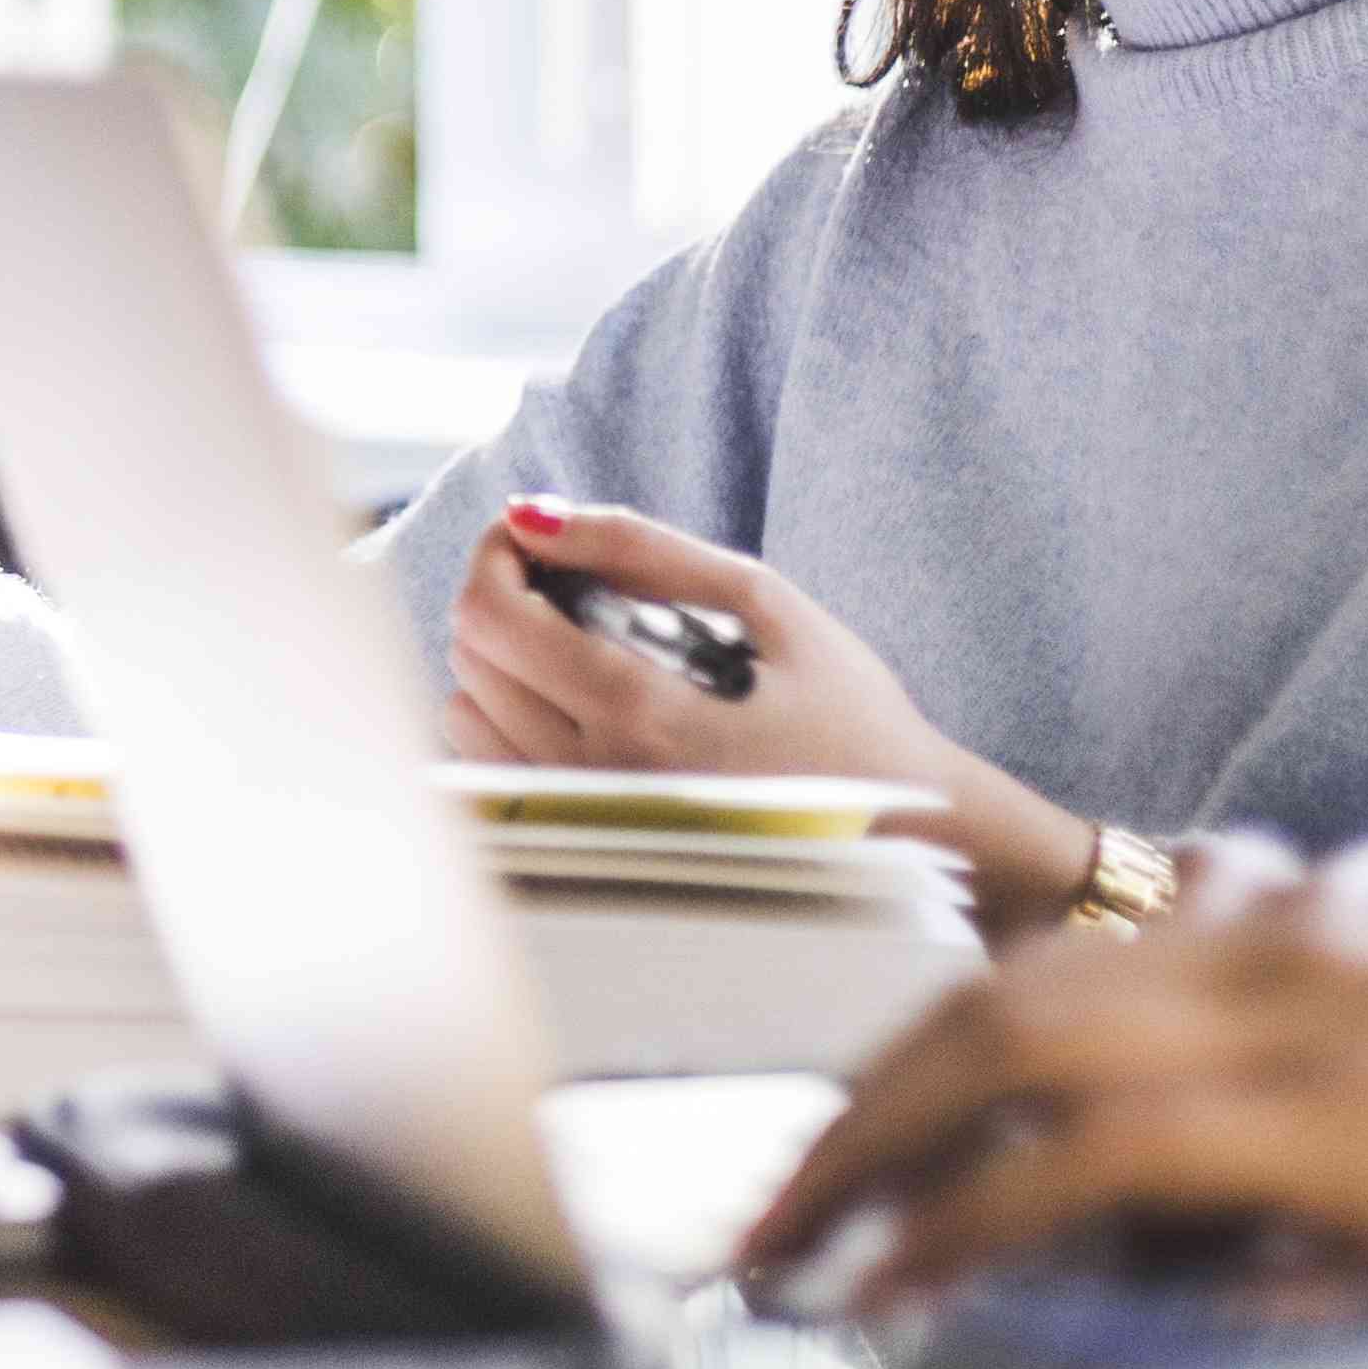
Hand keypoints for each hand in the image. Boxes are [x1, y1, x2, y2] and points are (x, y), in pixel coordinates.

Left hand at [448, 498, 1091, 934]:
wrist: (901, 841)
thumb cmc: (845, 712)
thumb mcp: (763, 600)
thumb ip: (639, 547)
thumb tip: (528, 513)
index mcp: (639, 714)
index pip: (490, 617)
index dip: (495, 554)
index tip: (533, 537)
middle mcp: (593, 783)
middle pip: (470, 662)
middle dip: (500, 598)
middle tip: (563, 581)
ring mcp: (584, 828)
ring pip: (466, 722)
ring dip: (498, 665)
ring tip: (574, 647)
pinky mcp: (586, 856)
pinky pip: (488, 778)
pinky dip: (506, 725)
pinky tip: (570, 707)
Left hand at [736, 888, 1367, 1334]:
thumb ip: (1324, 1144)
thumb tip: (1210, 1238)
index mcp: (1307, 938)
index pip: (1052, 975)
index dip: (924, 1056)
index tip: (840, 1141)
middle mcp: (1276, 948)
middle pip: (991, 1004)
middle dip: (854, 1106)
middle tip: (763, 1205)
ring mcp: (1296, 1020)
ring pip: (1002, 1057)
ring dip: (870, 1156)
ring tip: (784, 1250)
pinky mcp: (1322, 1118)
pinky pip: (1082, 1160)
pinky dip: (966, 1215)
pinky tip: (898, 1282)